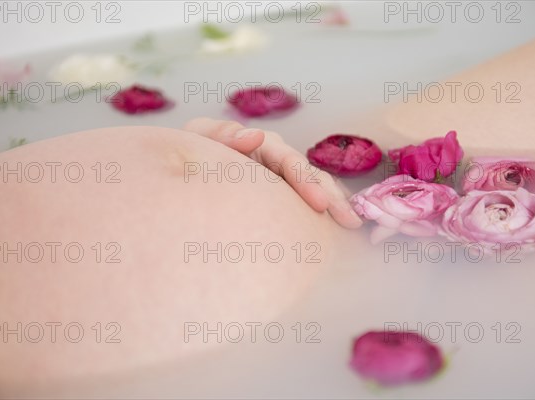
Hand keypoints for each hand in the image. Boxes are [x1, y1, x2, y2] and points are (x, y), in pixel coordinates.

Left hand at [183, 118, 362, 228]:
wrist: (182, 173)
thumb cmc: (189, 155)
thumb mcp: (198, 139)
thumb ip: (219, 135)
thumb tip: (255, 137)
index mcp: (256, 144)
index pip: (286, 157)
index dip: (303, 178)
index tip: (317, 203)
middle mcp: (273, 157)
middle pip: (307, 172)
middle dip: (327, 195)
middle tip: (345, 218)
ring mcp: (278, 176)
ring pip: (313, 184)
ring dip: (334, 202)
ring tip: (352, 223)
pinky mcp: (280, 195)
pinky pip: (307, 198)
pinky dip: (325, 208)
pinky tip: (342, 225)